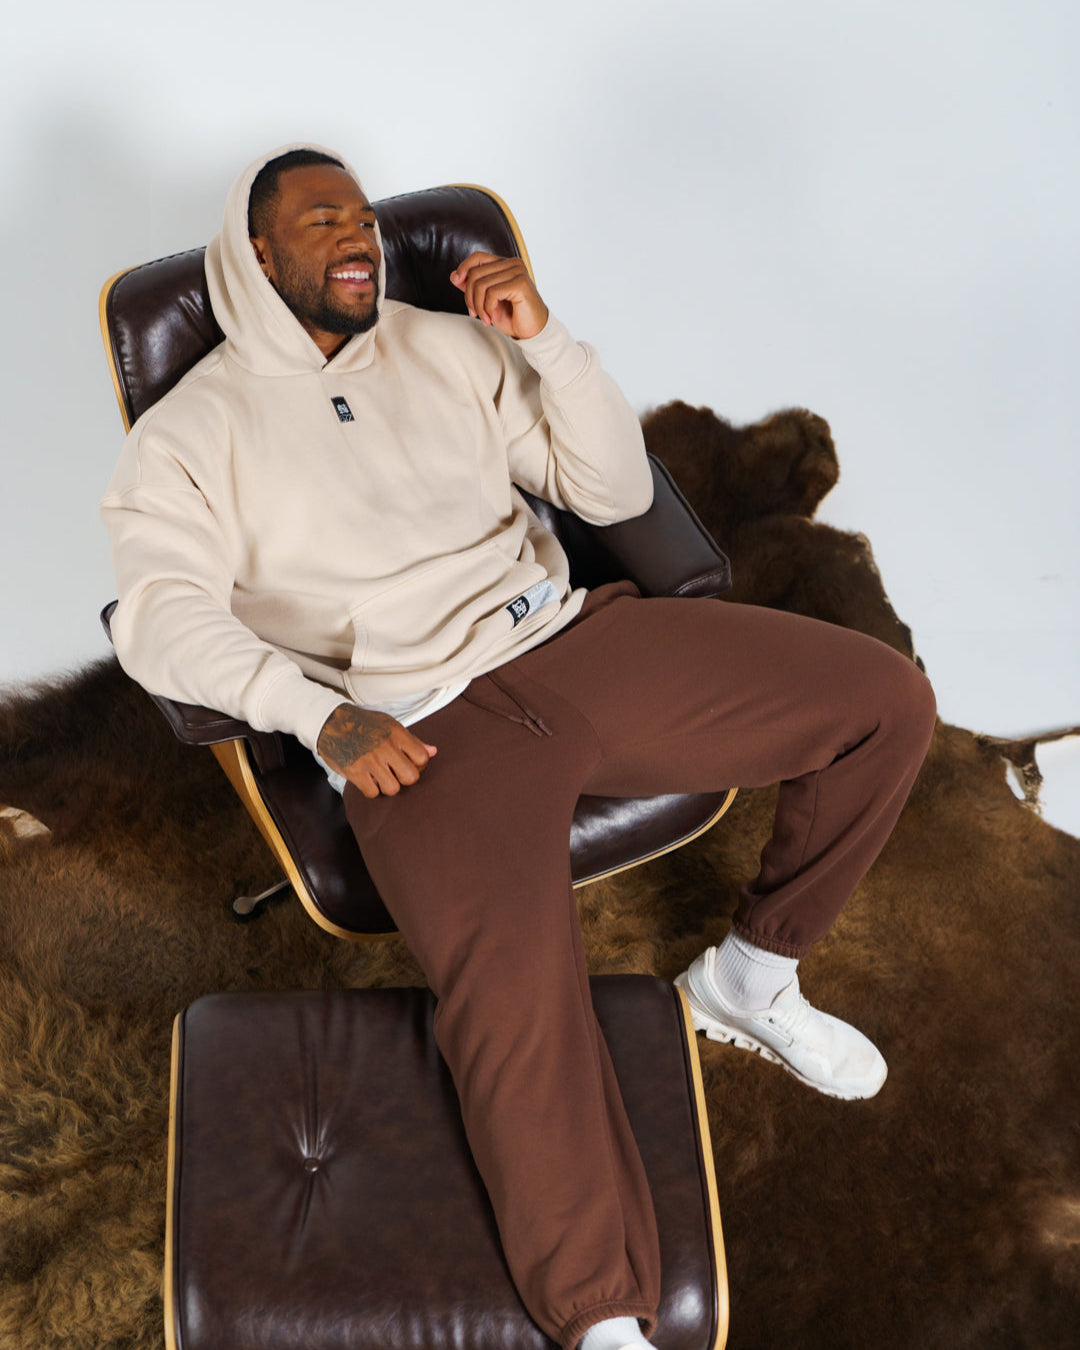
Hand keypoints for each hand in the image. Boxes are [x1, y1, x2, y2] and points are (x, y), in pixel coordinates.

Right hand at [317, 703, 436, 798]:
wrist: (330, 722)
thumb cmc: (363, 724)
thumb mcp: (390, 725)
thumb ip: (412, 740)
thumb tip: (433, 752)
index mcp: (396, 733)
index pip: (422, 758)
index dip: (418, 765)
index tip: (408, 763)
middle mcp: (385, 747)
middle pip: (411, 777)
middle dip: (405, 778)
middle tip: (395, 773)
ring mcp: (370, 760)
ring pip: (393, 788)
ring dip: (388, 786)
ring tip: (380, 776)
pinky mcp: (355, 771)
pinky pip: (372, 792)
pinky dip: (371, 789)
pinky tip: (367, 779)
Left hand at [450, 252, 548, 339]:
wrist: (532, 332)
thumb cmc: (512, 317)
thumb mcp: (487, 301)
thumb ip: (473, 287)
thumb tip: (454, 276)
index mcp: (505, 264)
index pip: (478, 257)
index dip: (464, 268)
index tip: (457, 282)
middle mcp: (513, 264)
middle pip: (476, 273)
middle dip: (469, 297)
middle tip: (474, 314)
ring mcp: (518, 272)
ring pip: (481, 285)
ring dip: (478, 306)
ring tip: (485, 319)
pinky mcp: (520, 283)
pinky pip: (492, 293)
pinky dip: (488, 308)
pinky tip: (493, 317)